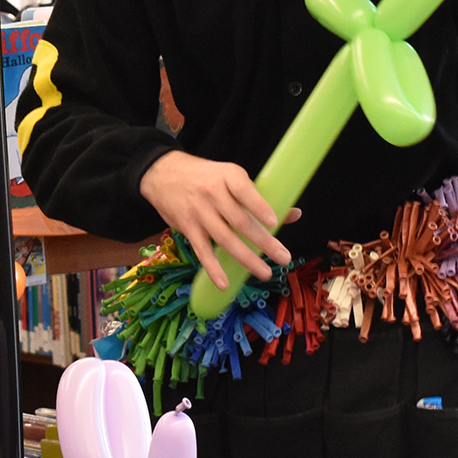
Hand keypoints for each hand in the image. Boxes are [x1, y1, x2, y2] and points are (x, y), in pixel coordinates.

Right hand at [139, 150, 298, 290]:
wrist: (162, 174)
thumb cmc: (205, 177)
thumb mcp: (230, 176)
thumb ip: (259, 196)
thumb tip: (295, 214)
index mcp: (228, 176)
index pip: (244, 190)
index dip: (259, 206)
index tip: (275, 221)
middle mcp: (212, 193)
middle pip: (239, 220)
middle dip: (263, 241)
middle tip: (283, 257)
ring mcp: (199, 212)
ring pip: (225, 239)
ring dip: (246, 258)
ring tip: (265, 272)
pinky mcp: (187, 227)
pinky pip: (202, 251)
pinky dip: (213, 268)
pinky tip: (225, 283)